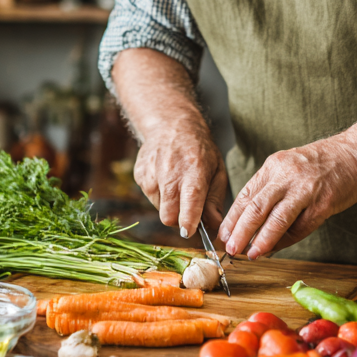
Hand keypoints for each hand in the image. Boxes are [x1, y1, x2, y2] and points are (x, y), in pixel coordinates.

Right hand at [134, 119, 227, 238]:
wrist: (171, 124)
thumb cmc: (199, 149)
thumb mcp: (217, 170)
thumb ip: (215, 200)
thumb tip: (214, 226)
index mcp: (194, 170)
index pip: (189, 202)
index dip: (188, 222)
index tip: (189, 231)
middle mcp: (170, 172)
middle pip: (168, 215)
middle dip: (179, 221)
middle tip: (189, 212)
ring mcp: (151, 173)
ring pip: (159, 209)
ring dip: (170, 206)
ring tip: (178, 186)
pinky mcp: (140, 175)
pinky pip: (151, 198)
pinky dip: (160, 195)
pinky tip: (166, 178)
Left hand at [218, 134, 356, 259]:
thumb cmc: (325, 163)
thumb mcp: (291, 167)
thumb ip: (272, 190)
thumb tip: (252, 223)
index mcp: (274, 166)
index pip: (246, 195)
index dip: (232, 218)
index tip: (222, 235)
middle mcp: (286, 175)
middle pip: (256, 207)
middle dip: (239, 231)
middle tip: (229, 249)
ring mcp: (305, 189)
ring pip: (275, 218)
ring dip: (260, 240)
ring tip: (250, 254)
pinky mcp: (323, 203)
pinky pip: (300, 227)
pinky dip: (285, 241)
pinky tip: (275, 250)